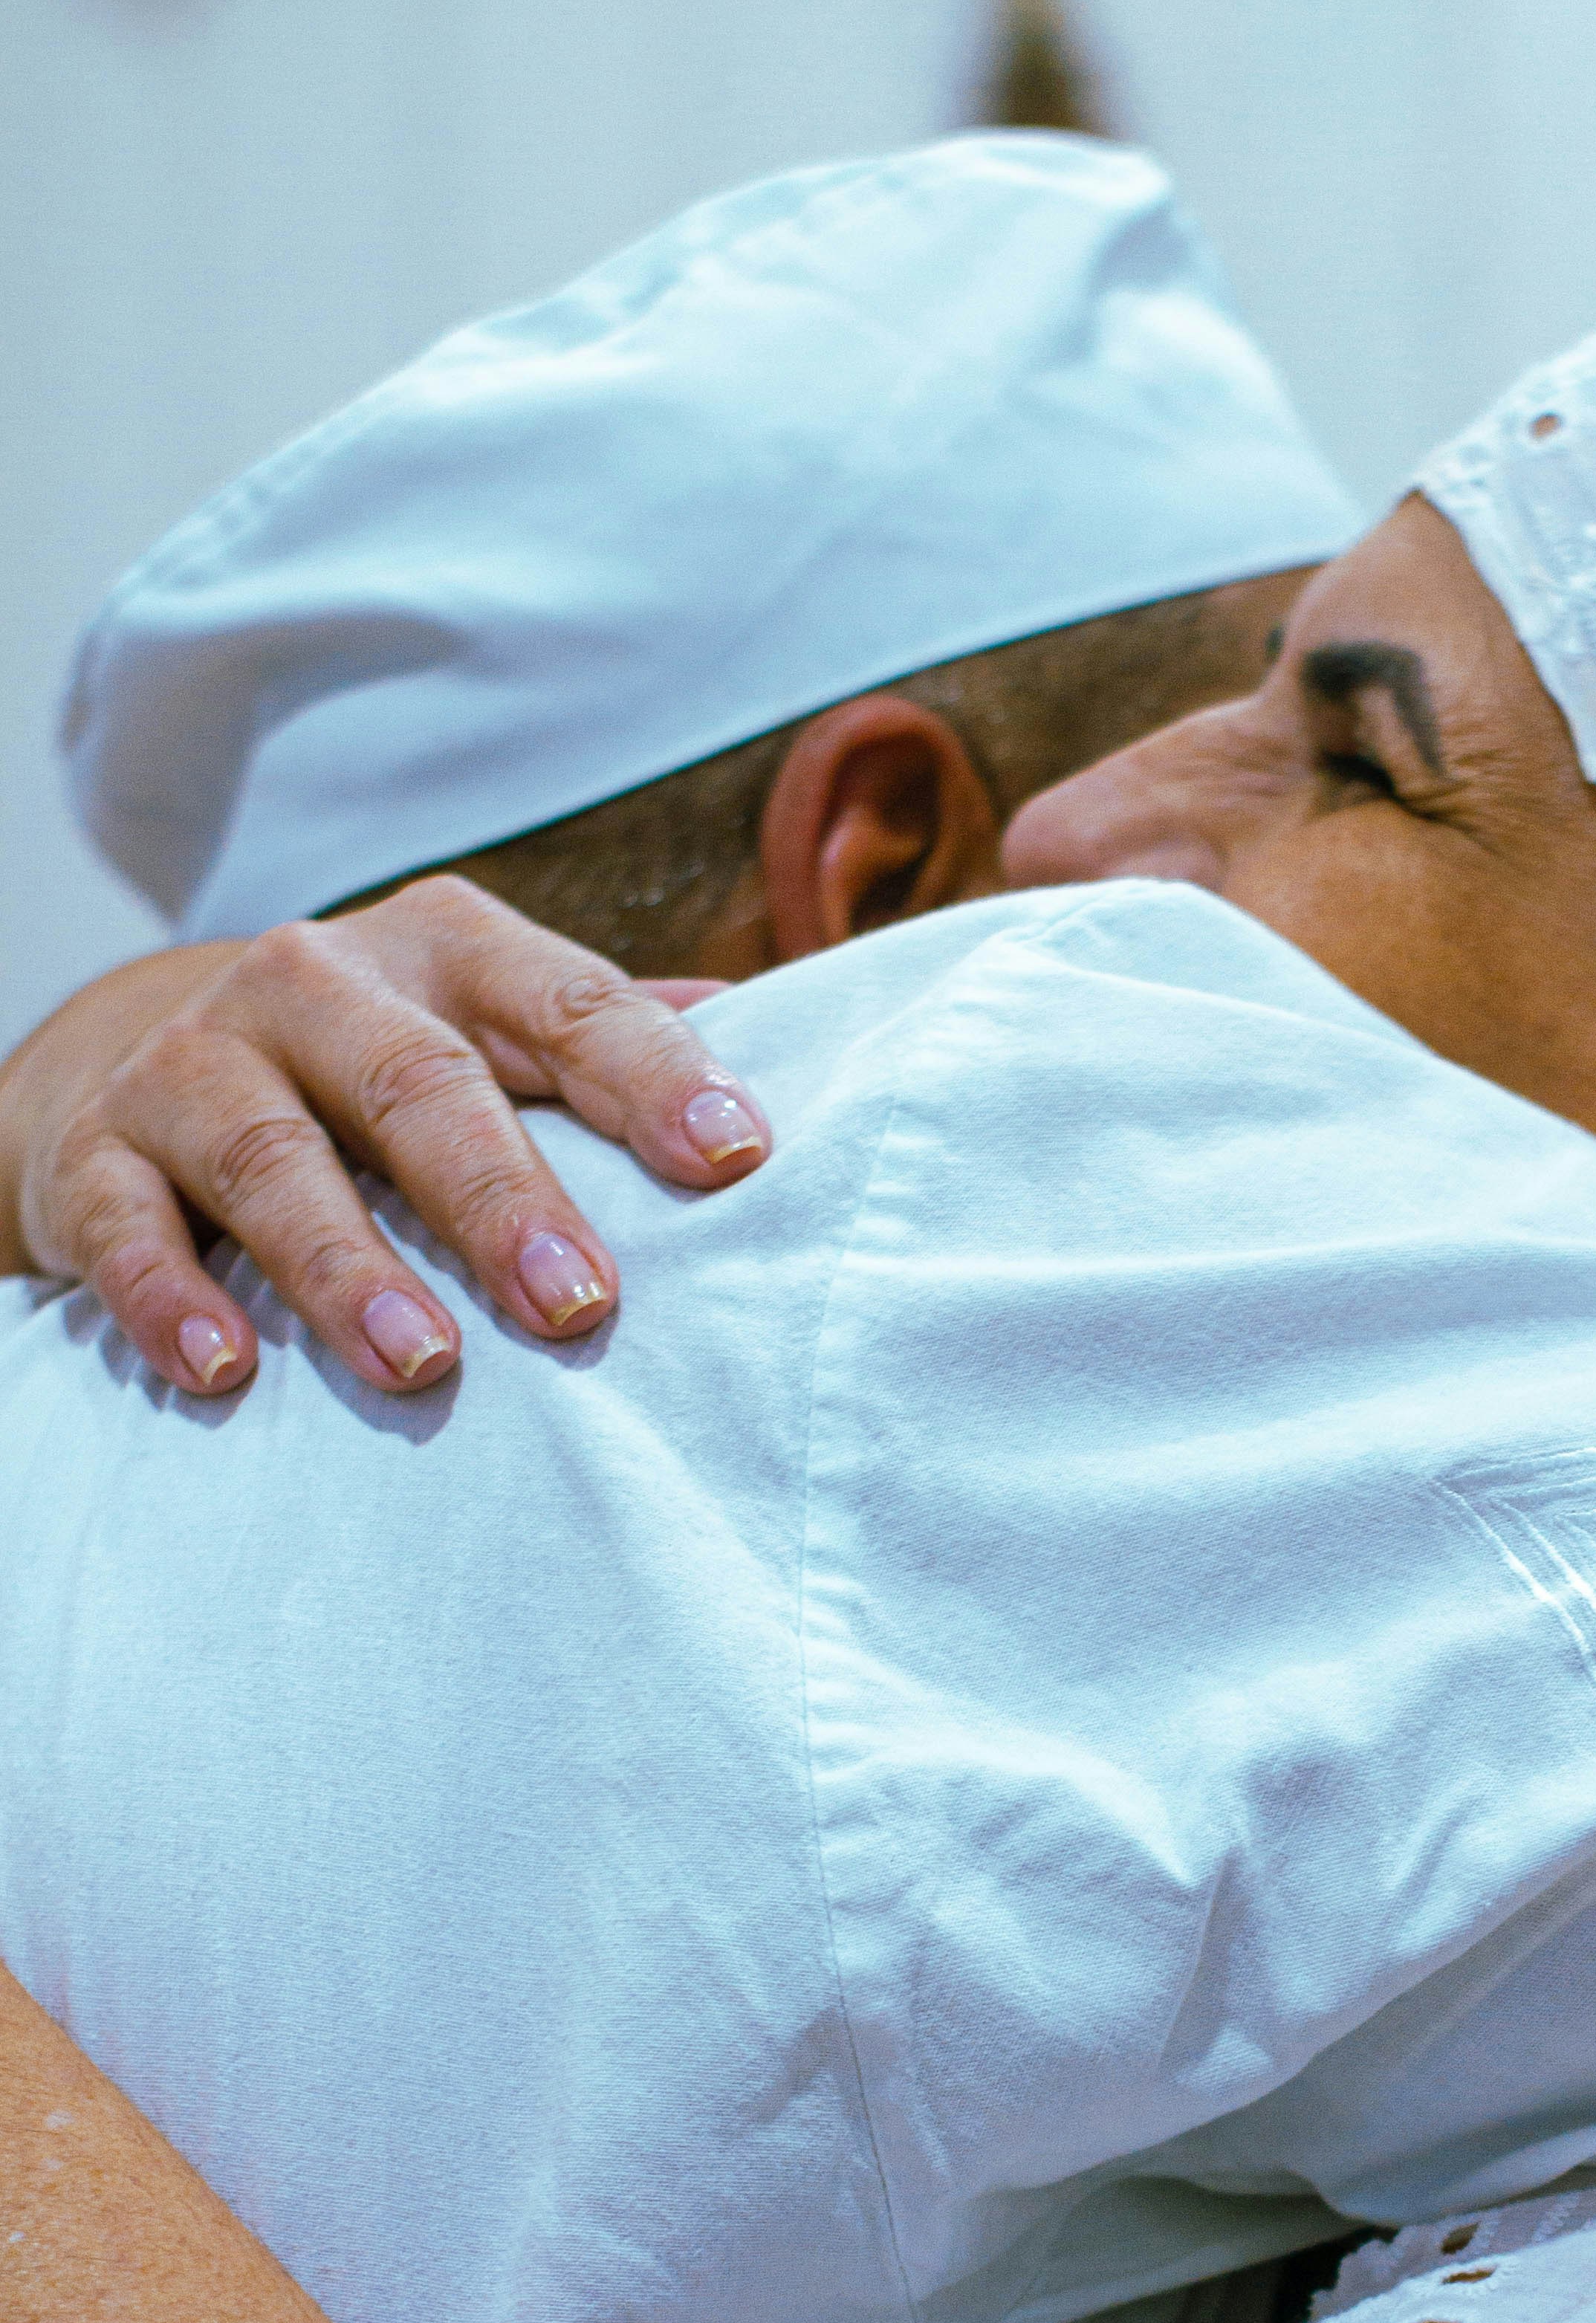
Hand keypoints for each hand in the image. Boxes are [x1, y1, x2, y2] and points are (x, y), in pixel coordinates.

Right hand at [0, 881, 772, 1398]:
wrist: (139, 1055)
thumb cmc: (377, 1067)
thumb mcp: (489, 1028)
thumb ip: (612, 1041)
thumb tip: (774, 1030)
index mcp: (445, 951)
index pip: (566, 1004)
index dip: (653, 1075)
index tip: (737, 1159)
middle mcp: (315, 986)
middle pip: (417, 1084)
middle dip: (501, 1199)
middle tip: (578, 1307)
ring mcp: (193, 1065)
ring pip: (272, 1158)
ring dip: (344, 1268)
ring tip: (421, 1365)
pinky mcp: (94, 1154)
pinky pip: (127, 1225)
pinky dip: (170, 1298)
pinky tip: (225, 1371)